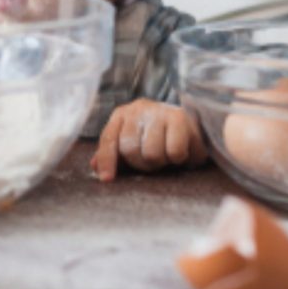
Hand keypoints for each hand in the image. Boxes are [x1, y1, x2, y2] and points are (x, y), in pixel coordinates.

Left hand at [90, 99, 206, 181]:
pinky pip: (174, 152)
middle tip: (154, 160)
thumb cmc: (158, 138)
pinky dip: (179, 158)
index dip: (107, 160)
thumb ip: (113, 155)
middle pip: (129, 149)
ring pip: (152, 153)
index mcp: (121, 115)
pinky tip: (182, 151)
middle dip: (142, 163)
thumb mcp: (133, 145)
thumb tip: (95, 166)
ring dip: (162, 162)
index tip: (107, 179)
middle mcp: (138, 109)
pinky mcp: (180, 118)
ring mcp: (159, 111)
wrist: (193, 125)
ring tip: (168, 155)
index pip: (108, 138)